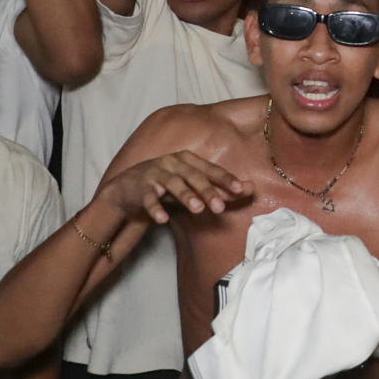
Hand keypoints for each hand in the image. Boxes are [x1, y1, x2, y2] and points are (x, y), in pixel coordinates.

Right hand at [100, 150, 248, 221]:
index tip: (240, 189)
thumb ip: (220, 188)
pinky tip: (162, 219)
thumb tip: (250, 189)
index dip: (225, 178)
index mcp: (188, 160)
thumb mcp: (193, 187)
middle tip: (220, 207)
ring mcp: (155, 173)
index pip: (210, 169)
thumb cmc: (167, 187)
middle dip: (207, 191)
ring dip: (185, 196)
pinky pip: (148, 198)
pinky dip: (155, 208)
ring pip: (172, 183)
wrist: (128, 189)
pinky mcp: (139, 187)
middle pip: (193, 176)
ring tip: (197, 209)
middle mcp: (172, 162)